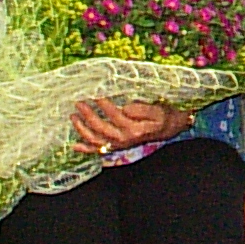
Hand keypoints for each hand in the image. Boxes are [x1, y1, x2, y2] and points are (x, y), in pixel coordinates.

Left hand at [71, 98, 190, 152]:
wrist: (170, 129)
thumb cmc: (164, 116)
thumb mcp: (159, 110)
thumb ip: (142, 109)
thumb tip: (125, 107)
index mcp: (134, 129)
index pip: (115, 115)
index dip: (104, 105)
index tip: (95, 93)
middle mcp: (124, 139)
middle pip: (101, 128)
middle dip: (88, 115)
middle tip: (79, 102)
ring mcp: (119, 144)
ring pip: (96, 140)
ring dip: (82, 129)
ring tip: (73, 116)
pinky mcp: (117, 146)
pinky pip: (98, 150)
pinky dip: (86, 148)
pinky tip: (74, 145)